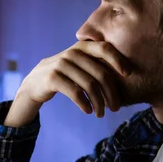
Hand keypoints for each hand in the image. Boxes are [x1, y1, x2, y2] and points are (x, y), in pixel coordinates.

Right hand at [4, 41, 131, 126]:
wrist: (34, 84)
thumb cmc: (63, 76)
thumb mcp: (77, 64)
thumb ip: (95, 62)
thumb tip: (128, 72)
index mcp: (81, 47)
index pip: (104, 48)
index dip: (118, 60)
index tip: (129, 75)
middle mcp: (71, 53)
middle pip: (101, 73)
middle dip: (111, 93)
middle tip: (115, 108)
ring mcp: (60, 65)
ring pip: (89, 85)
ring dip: (99, 103)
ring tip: (101, 113)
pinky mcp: (52, 78)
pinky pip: (75, 93)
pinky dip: (85, 104)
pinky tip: (88, 111)